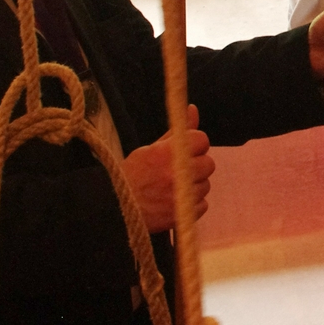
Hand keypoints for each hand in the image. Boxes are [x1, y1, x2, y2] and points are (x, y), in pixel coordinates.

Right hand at [120, 104, 212, 231]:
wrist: (115, 208)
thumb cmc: (132, 176)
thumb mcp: (150, 149)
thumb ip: (176, 131)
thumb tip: (193, 109)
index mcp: (168, 152)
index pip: (201, 139)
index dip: (194, 145)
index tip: (184, 151)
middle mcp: (177, 172)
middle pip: (208, 163)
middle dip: (196, 166)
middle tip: (178, 171)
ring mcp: (181, 195)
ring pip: (205, 185)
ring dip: (194, 186)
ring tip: (173, 188)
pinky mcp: (183, 215)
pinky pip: (202, 204)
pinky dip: (192, 204)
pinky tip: (175, 201)